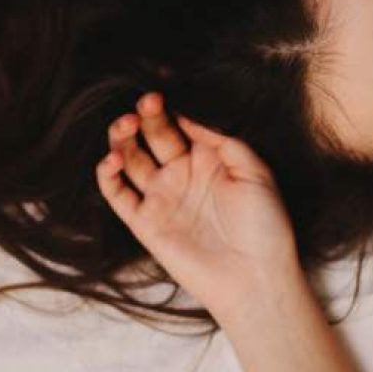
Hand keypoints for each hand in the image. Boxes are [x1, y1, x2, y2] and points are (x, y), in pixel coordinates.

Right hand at [96, 91, 300, 319]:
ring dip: (121, 138)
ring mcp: (161, 197)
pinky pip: (117, 194)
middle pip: (152, 135)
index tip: (163, 92)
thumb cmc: (265, 226)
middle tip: (145, 103)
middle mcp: (181, 174)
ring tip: (124, 124)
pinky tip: (113, 159)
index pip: (180, 123)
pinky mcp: (144, 222)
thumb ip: (221, 139)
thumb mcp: (255, 171)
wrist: (255, 279)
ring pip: (130, 158)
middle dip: (145, 116)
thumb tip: (189, 114)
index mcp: (208, 158)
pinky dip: (107, 175)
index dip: (170, 106)